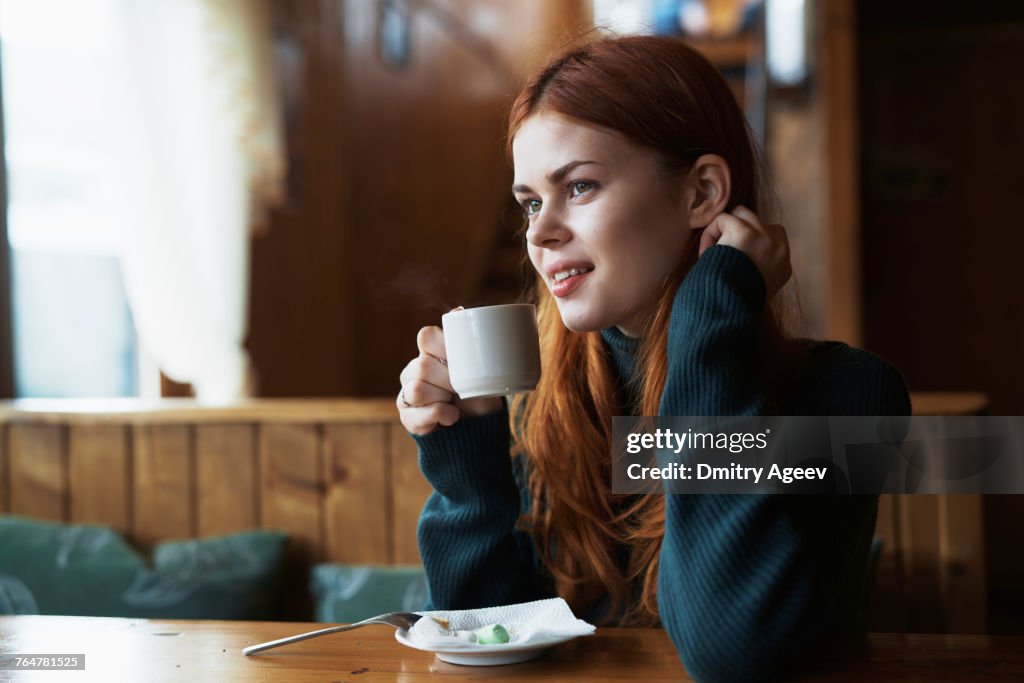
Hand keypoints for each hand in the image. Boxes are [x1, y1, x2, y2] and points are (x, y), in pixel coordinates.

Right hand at [397, 314, 503, 434]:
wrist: (479, 426)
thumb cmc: (478, 392)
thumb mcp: (478, 368)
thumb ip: (468, 342)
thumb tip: (460, 310)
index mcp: (431, 352)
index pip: (426, 336)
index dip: (442, 346)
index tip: (458, 359)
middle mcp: (415, 369)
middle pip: (422, 365)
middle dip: (448, 380)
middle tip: (462, 388)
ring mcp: (408, 393)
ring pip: (417, 389)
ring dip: (442, 398)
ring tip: (455, 402)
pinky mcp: (407, 416)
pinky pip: (415, 415)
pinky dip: (438, 416)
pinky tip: (451, 417)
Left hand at [698, 205, 791, 298]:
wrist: (728, 312)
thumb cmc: (731, 306)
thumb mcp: (753, 291)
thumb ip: (754, 273)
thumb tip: (739, 261)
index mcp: (783, 267)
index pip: (772, 240)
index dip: (748, 246)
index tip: (732, 265)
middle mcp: (780, 250)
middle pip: (758, 223)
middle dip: (738, 233)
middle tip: (720, 256)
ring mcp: (765, 238)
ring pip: (741, 213)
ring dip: (724, 228)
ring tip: (712, 252)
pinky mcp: (745, 232)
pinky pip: (723, 219)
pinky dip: (710, 233)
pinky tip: (705, 254)